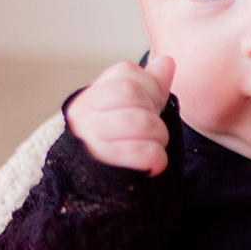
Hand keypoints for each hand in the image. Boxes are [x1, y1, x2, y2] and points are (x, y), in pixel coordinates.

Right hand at [65, 55, 174, 174]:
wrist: (98, 188)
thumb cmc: (119, 144)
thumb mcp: (135, 111)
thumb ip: (151, 86)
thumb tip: (167, 61)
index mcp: (93, 95)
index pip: (126, 72)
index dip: (150, 88)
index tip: (151, 107)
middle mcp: (84, 112)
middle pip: (131, 93)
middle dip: (154, 113)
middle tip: (154, 131)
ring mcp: (89, 138)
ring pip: (138, 121)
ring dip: (159, 136)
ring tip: (154, 147)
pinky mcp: (99, 165)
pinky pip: (140, 151)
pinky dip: (157, 158)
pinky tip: (154, 165)